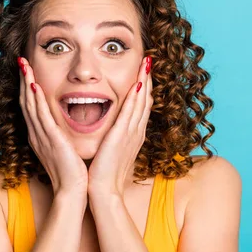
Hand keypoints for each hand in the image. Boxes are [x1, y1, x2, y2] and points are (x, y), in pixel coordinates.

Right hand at [18, 57, 88, 198]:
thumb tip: (65, 124)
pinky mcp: (50, 140)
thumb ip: (61, 135)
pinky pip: (41, 116)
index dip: (27, 86)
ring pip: (30, 104)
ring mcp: (41, 136)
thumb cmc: (72, 172)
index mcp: (40, 135)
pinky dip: (36, 100)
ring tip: (24, 64)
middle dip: (23, 79)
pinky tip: (34, 85)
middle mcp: (36, 134)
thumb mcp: (64, 149)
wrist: (72, 192)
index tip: (27, 69)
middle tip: (21, 60)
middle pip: (26, 101)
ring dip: (26, 83)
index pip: (31, 106)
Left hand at [87, 56, 152, 197]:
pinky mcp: (122, 136)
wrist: (103, 191)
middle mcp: (135, 132)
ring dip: (144, 81)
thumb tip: (110, 130)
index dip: (143, 88)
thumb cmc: (104, 174)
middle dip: (147, 79)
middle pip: (145, 100)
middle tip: (148, 60)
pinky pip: (132, 112)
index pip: (140, 106)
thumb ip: (113, 138)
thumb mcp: (111, 151)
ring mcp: (131, 133)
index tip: (143, 72)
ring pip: (141, 102)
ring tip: (146, 64)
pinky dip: (136, 96)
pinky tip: (138, 82)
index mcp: (132, 135)